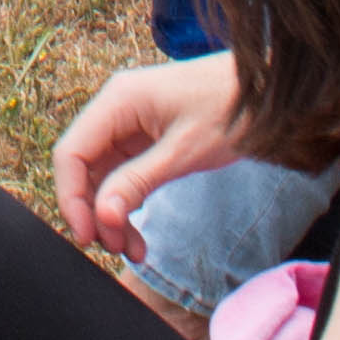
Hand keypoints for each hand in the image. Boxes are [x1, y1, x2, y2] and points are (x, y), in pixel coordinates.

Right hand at [53, 53, 250, 256]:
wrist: (268, 90)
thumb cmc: (231, 109)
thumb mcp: (184, 152)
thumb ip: (138, 182)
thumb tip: (102, 216)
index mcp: (118, 100)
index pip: (72, 153)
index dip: (72, 198)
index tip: (88, 237)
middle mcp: (116, 108)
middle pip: (84, 167)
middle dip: (96, 211)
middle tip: (118, 248)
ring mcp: (130, 122)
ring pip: (102, 175)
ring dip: (112, 213)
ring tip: (134, 249)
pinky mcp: (145, 136)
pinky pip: (123, 174)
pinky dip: (128, 203)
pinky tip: (138, 231)